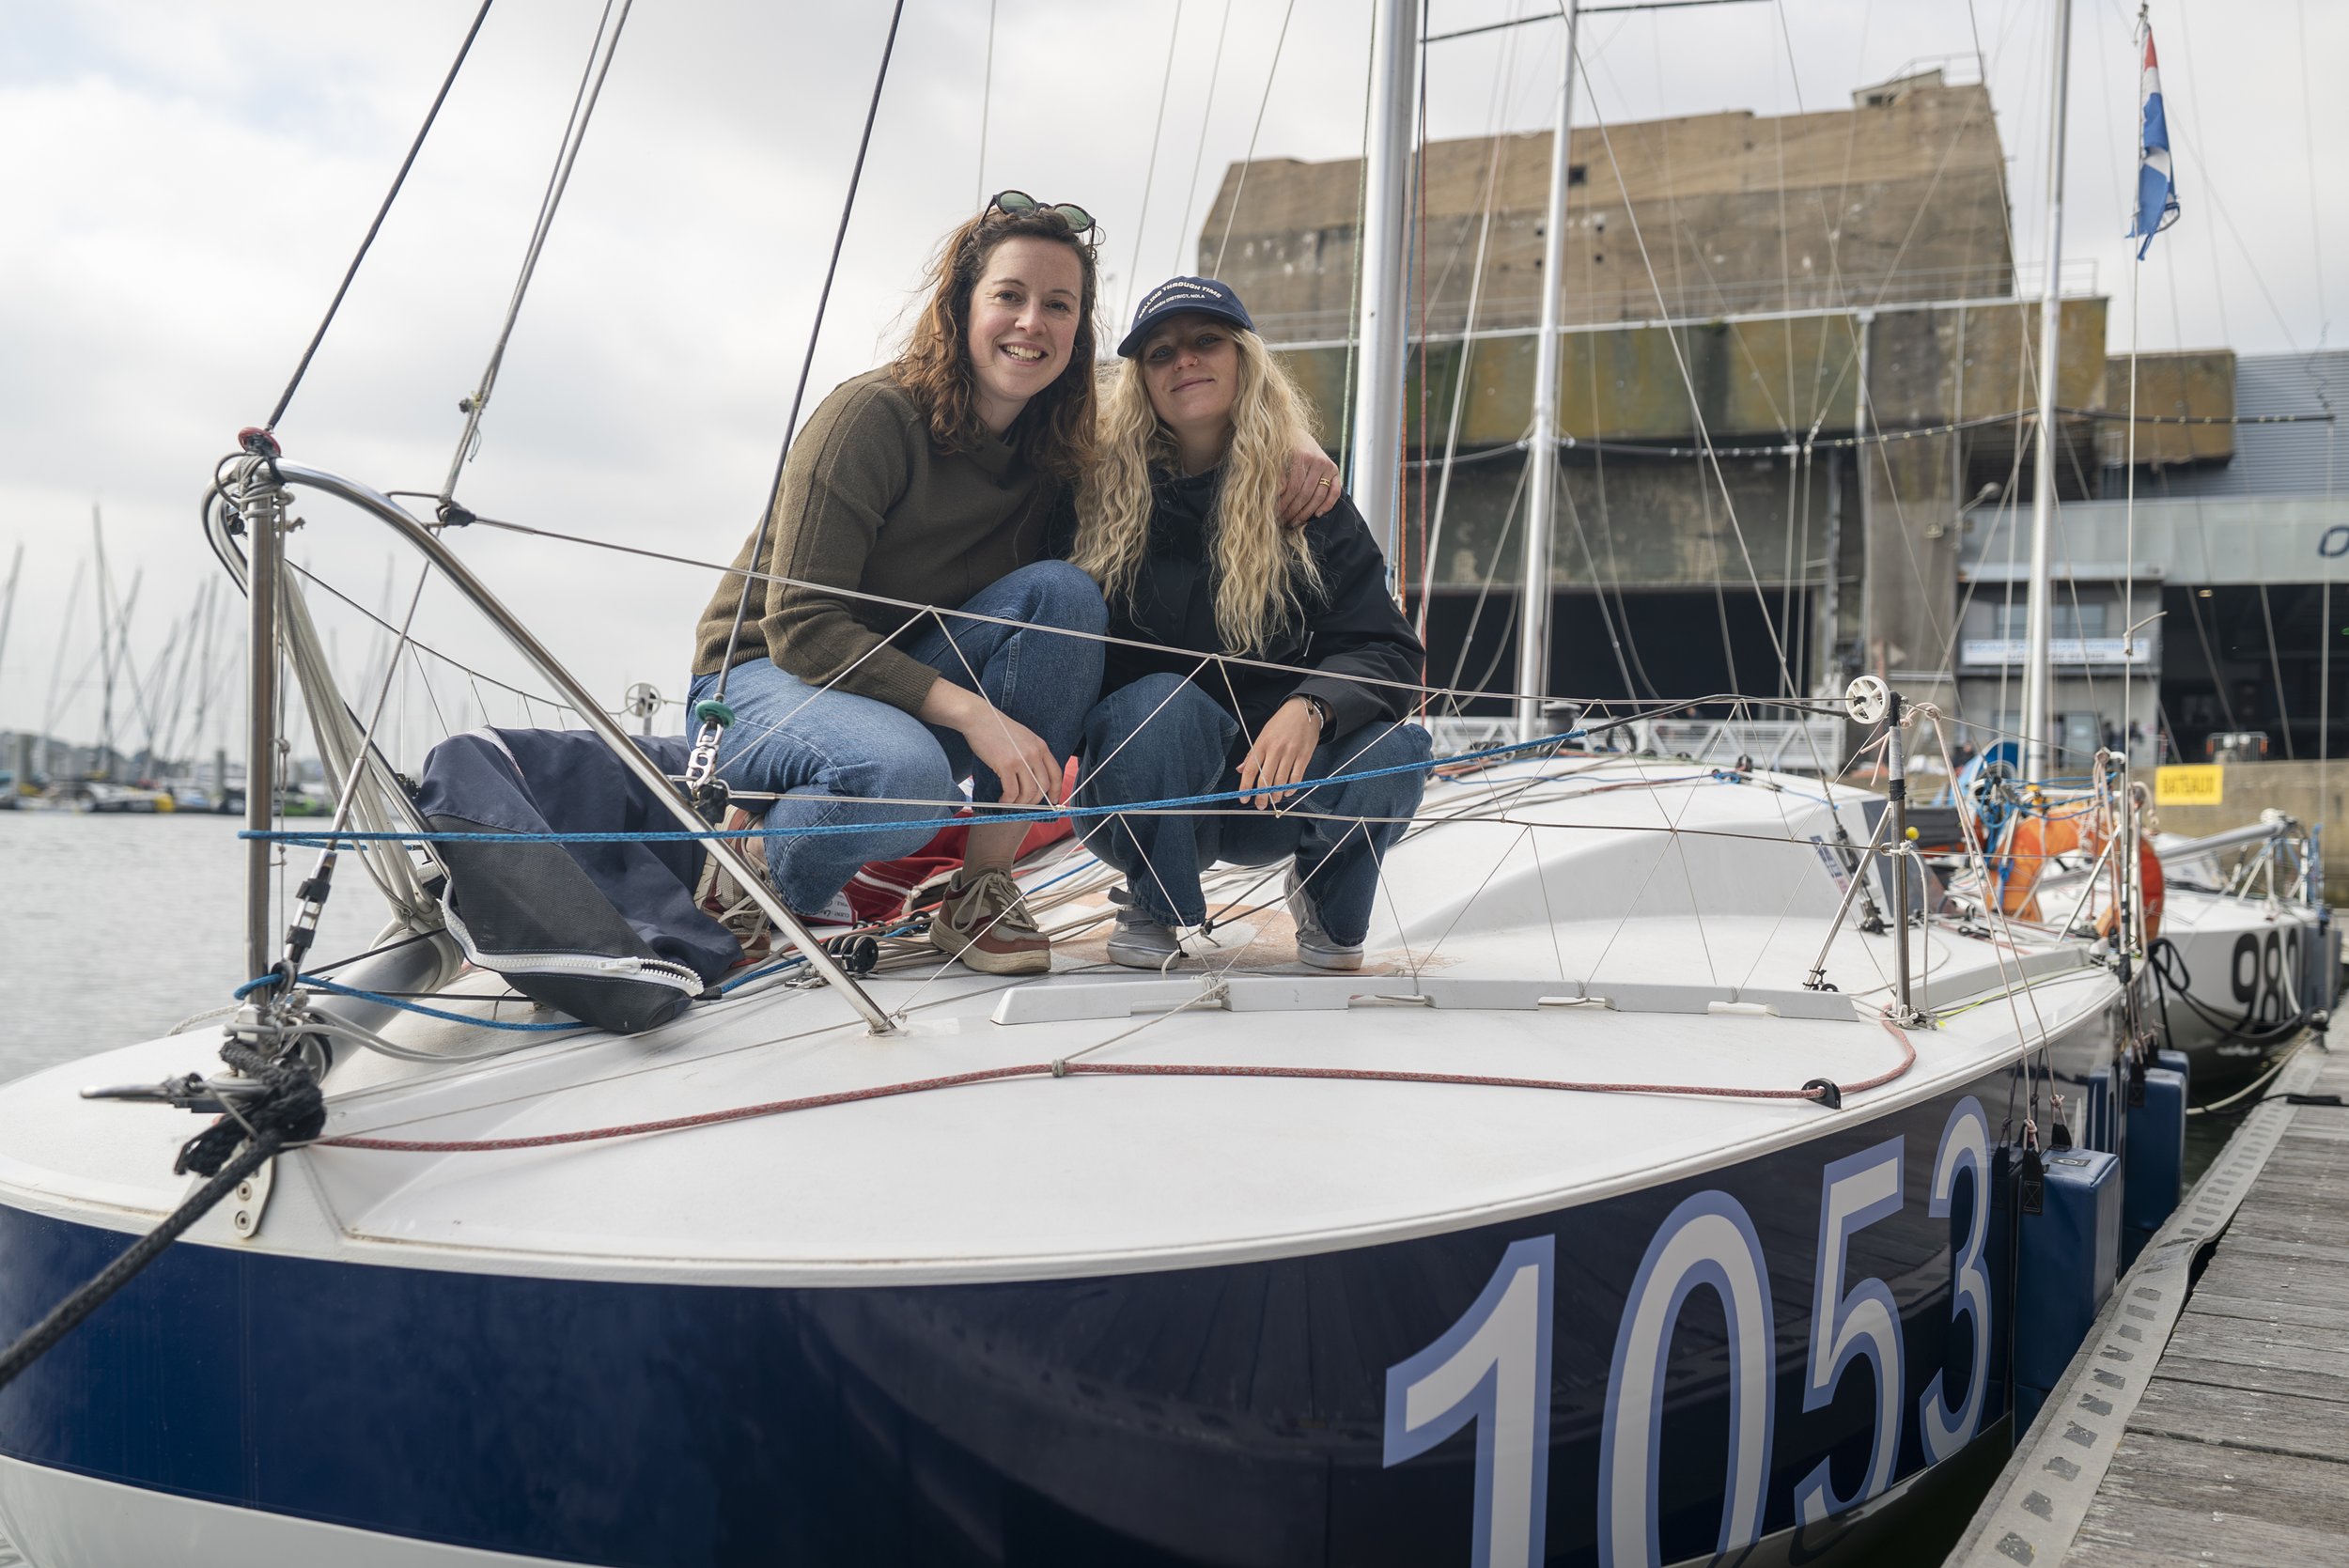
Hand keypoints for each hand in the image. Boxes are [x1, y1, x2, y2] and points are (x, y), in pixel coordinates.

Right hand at [920, 679, 1064, 806]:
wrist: (978, 718)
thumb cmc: (996, 728)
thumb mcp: (1023, 737)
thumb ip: (1031, 754)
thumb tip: (1033, 778)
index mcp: (1041, 746)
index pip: (1056, 773)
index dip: (1056, 790)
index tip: (1053, 800)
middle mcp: (1034, 753)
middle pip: (1043, 786)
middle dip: (1034, 800)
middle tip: (1024, 804)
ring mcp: (1021, 759)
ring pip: (1028, 792)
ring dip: (1020, 802)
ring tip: (1010, 802)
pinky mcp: (1006, 765)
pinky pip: (1011, 791)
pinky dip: (1008, 800)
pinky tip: (1002, 800)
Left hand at [1237, 697, 1322, 808]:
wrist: (1303, 711)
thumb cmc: (1281, 723)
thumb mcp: (1263, 735)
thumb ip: (1252, 754)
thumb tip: (1240, 770)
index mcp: (1262, 744)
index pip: (1250, 770)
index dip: (1245, 787)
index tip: (1244, 798)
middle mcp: (1275, 749)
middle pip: (1265, 780)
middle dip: (1261, 796)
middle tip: (1260, 805)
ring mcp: (1290, 753)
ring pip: (1281, 781)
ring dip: (1276, 795)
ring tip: (1274, 801)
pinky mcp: (1304, 756)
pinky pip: (1296, 777)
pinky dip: (1291, 788)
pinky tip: (1286, 792)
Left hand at [1276, 437, 1340, 524]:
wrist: (1299, 436)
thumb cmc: (1284, 449)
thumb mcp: (1277, 458)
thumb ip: (1277, 475)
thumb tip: (1277, 493)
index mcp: (1302, 456)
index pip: (1293, 487)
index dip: (1284, 504)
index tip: (1276, 514)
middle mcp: (1317, 461)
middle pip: (1305, 494)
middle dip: (1293, 511)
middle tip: (1284, 521)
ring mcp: (1328, 466)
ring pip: (1318, 496)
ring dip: (1307, 513)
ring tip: (1295, 522)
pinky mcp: (1335, 471)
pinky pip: (1334, 492)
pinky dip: (1327, 505)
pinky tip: (1317, 515)